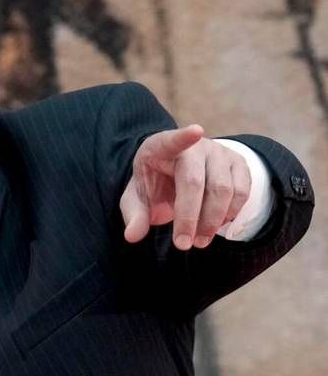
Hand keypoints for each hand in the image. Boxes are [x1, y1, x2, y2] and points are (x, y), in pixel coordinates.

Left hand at [120, 125, 251, 249]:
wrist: (180, 170)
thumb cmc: (155, 182)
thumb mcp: (137, 196)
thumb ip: (134, 214)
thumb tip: (132, 236)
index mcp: (161, 146)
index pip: (172, 140)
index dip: (183, 136)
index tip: (196, 131)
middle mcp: (194, 146)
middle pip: (195, 182)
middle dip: (189, 217)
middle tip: (183, 244)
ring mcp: (220, 153)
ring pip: (224, 190)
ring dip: (212, 221)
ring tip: (199, 242)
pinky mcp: (239, 163)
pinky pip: (241, 192)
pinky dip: (230, 214)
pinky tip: (215, 225)